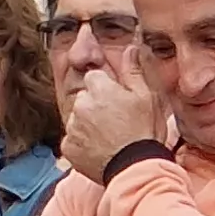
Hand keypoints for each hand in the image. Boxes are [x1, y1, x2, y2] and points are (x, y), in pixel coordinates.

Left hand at [59, 62, 164, 176]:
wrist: (136, 168)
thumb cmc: (145, 132)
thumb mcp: (146, 97)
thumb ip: (134, 71)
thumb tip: (131, 47)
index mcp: (99, 89)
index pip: (94, 78)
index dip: (107, 89)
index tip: (117, 101)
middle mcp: (81, 105)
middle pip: (84, 98)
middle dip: (96, 106)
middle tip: (116, 122)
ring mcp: (72, 127)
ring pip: (77, 119)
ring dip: (88, 126)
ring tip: (110, 138)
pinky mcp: (68, 147)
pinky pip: (73, 140)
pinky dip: (83, 145)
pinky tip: (100, 150)